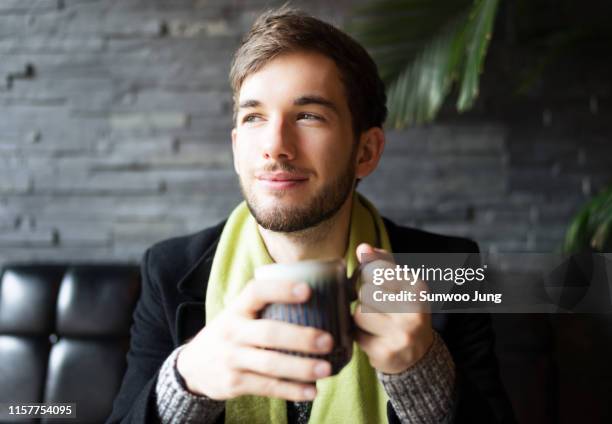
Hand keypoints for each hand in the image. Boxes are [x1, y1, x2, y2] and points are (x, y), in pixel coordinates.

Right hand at [176, 279, 333, 400]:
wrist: (192, 366)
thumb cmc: (231, 333)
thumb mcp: (239, 315)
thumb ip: (269, 308)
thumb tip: (323, 300)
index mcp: (237, 309)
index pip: (256, 292)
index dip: (281, 290)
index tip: (308, 290)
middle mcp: (232, 331)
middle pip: (269, 333)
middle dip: (301, 337)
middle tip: (328, 340)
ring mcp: (232, 359)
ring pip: (270, 364)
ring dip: (301, 368)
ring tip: (326, 369)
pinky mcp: (234, 383)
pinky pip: (267, 387)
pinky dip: (291, 391)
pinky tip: (311, 391)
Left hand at [353, 243, 433, 373]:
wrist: (418, 355)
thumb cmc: (404, 312)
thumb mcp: (400, 284)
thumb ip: (381, 263)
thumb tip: (363, 248)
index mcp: (417, 288)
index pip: (376, 270)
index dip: (368, 277)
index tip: (378, 286)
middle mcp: (414, 310)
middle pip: (366, 292)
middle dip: (365, 300)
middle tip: (379, 309)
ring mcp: (402, 334)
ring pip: (359, 314)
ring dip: (361, 319)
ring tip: (376, 324)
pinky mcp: (387, 353)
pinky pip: (357, 336)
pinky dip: (360, 336)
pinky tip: (375, 338)